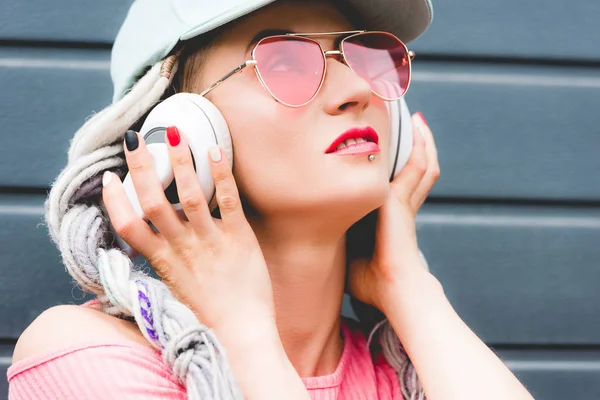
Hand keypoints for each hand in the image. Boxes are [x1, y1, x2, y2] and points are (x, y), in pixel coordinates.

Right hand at [101, 128, 275, 342]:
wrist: (241, 334)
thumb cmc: (207, 314)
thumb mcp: (174, 286)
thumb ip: (163, 259)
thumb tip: (154, 235)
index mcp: (162, 262)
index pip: (128, 226)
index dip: (115, 200)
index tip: (109, 178)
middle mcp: (182, 248)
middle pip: (152, 202)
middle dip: (141, 167)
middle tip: (134, 140)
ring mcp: (210, 241)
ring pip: (189, 195)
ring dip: (180, 162)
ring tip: (175, 133)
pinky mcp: (239, 238)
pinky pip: (228, 200)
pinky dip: (221, 174)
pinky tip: (215, 151)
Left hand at [348, 113, 439, 311]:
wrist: (391, 289)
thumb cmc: (369, 281)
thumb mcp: (348, 255)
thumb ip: (337, 244)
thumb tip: (310, 243)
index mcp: (389, 217)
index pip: (397, 184)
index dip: (397, 166)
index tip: (387, 148)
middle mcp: (401, 204)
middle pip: (415, 168)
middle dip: (415, 146)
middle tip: (408, 123)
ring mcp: (404, 200)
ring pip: (422, 163)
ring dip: (422, 141)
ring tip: (416, 119)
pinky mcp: (402, 198)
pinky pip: (419, 165)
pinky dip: (421, 145)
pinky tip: (417, 126)